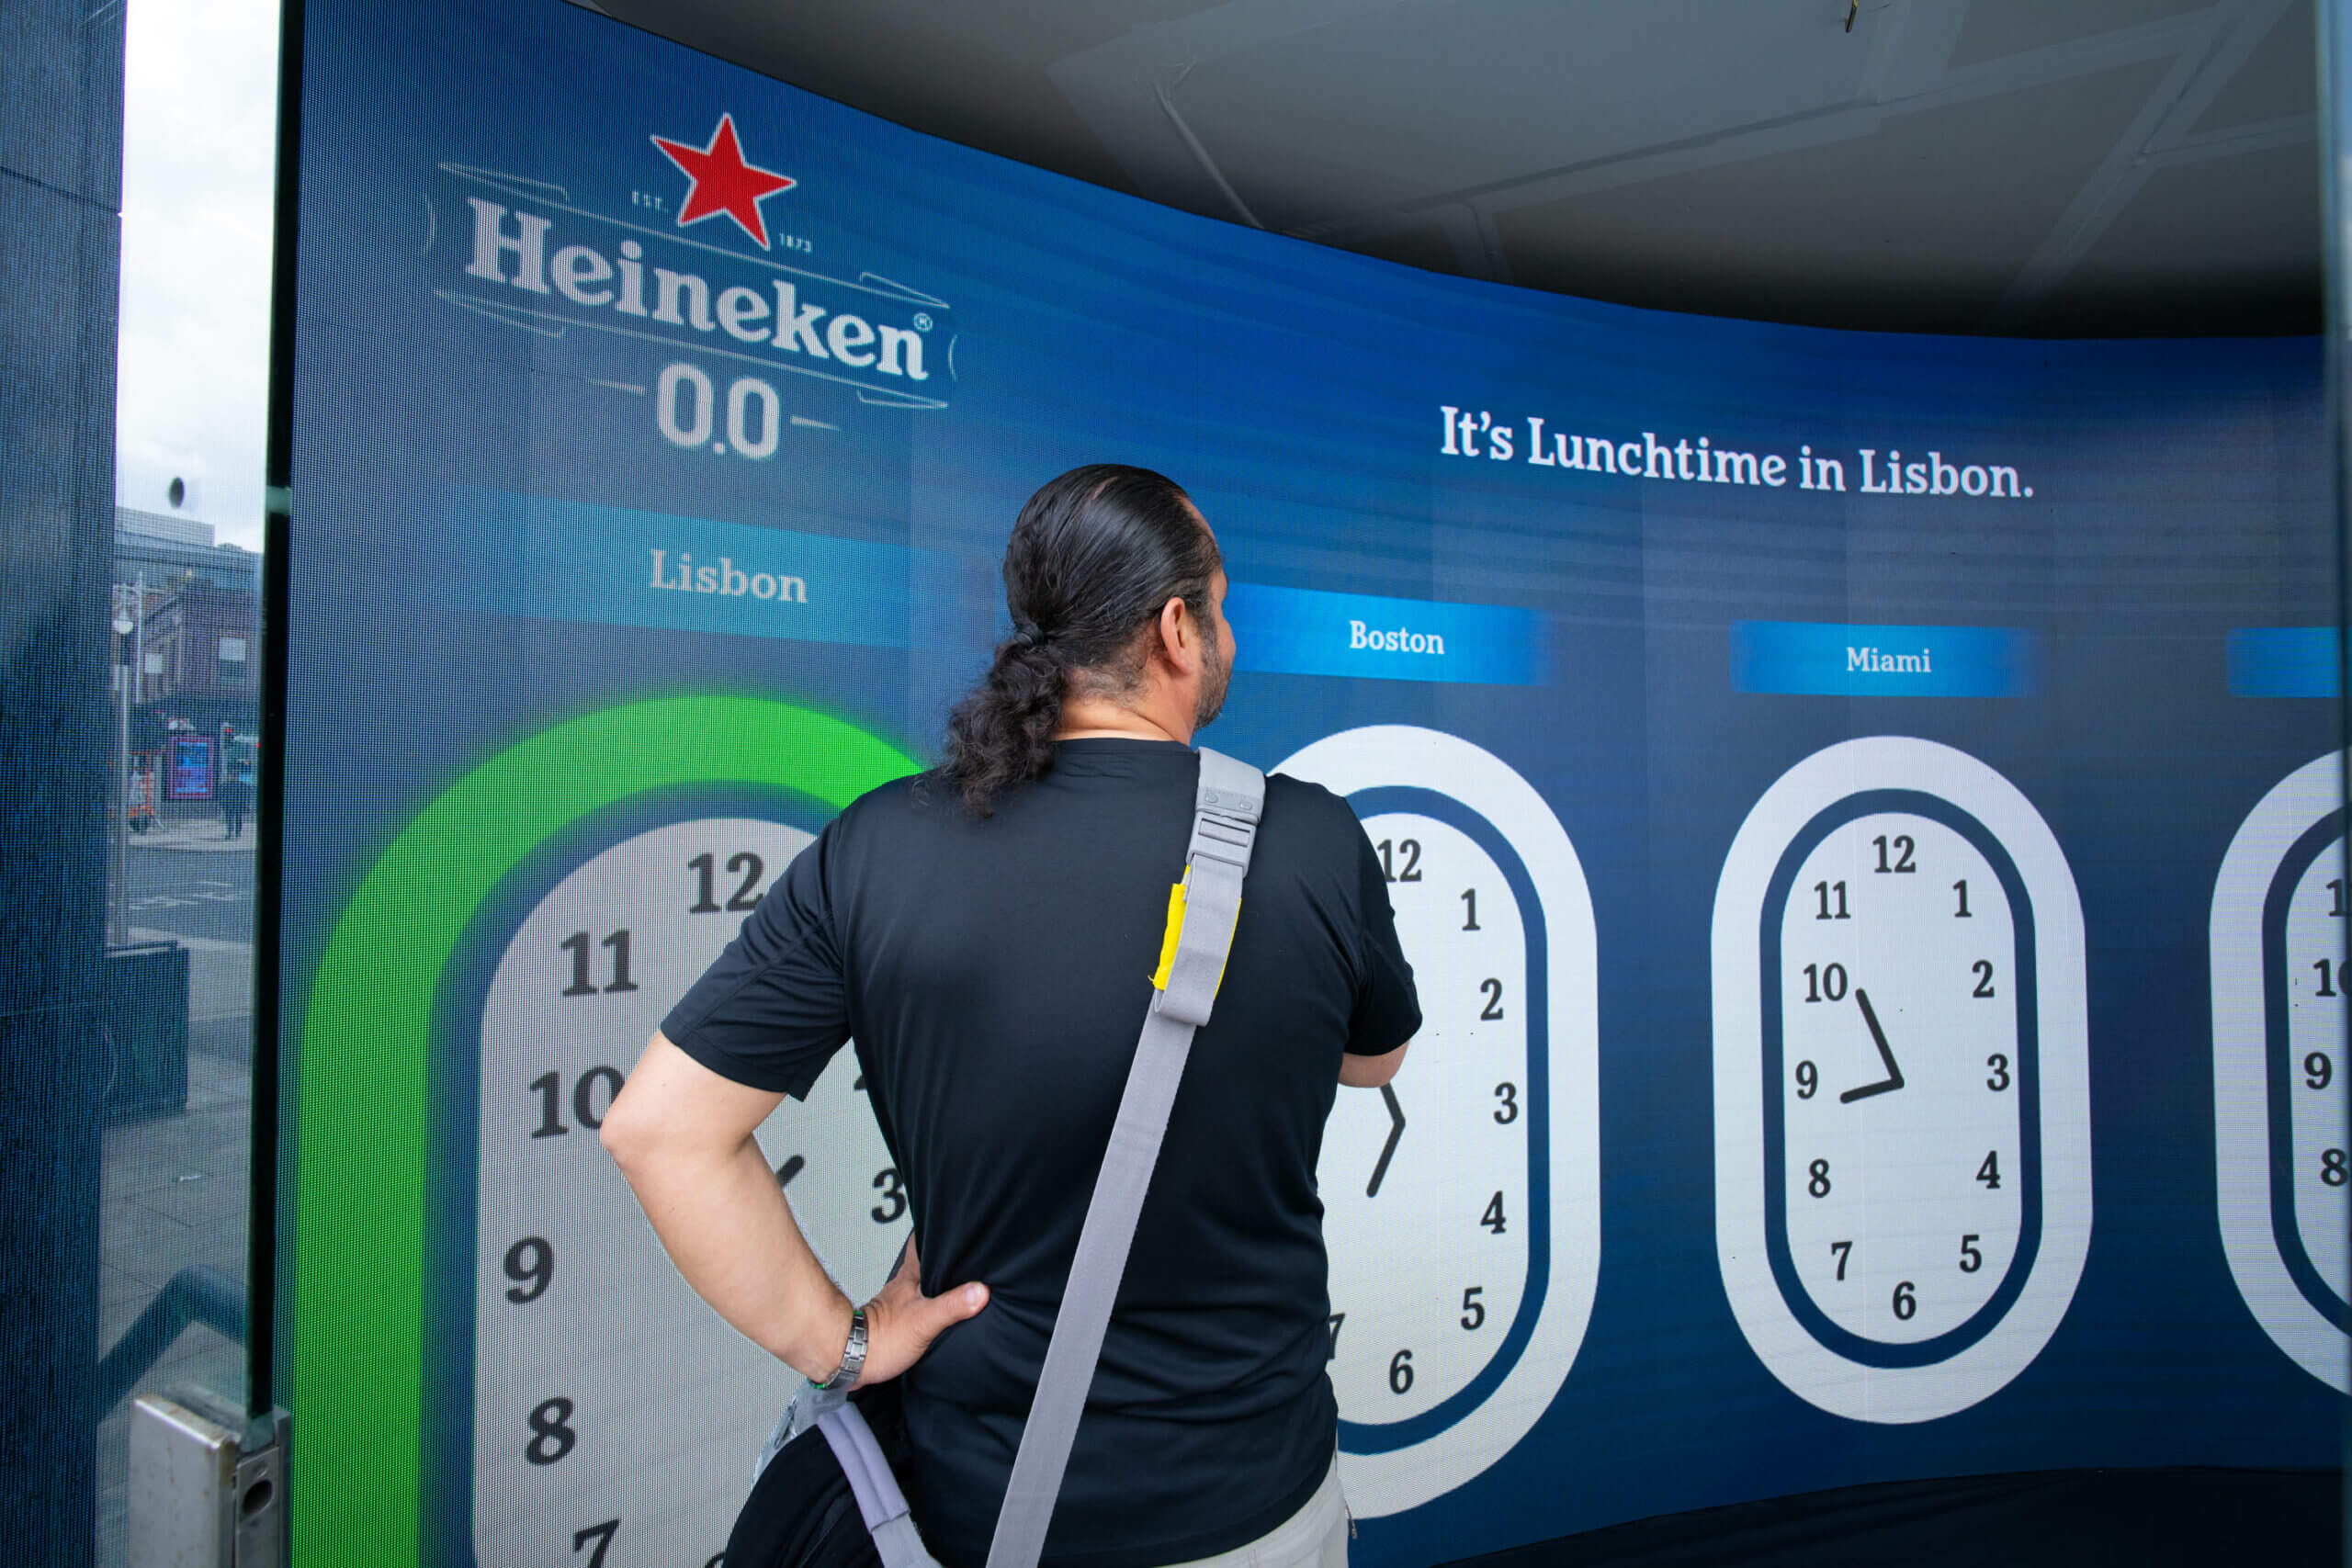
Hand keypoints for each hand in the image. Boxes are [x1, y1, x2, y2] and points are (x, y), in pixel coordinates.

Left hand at [854, 1240, 987, 1386]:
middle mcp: (903, 1286)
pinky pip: (916, 1306)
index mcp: (910, 1277)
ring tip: (953, 1281)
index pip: (920, 1242)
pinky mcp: (895, 1322)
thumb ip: (953, 1304)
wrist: (850, 1359)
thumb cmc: (880, 1339)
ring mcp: (897, 1303)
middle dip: (939, 1257)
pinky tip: (935, 1314)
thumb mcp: (924, 1320)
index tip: (948, 1221)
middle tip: (957, 1250)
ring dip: (933, 1282)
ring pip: (919, 1285)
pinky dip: (927, 1305)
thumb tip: (980, 1291)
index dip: (932, 1230)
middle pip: (922, 1262)